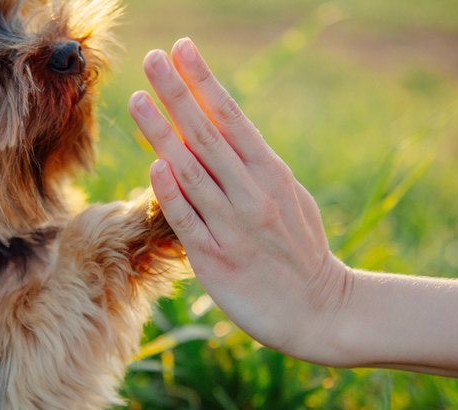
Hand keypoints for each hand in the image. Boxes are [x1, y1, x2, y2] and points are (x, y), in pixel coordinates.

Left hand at [128, 38, 352, 364]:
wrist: (320, 312)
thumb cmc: (301, 251)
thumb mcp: (289, 199)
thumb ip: (255, 169)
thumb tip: (221, 134)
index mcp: (273, 174)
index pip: (232, 118)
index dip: (204, 82)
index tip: (182, 48)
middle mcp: (253, 195)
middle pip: (207, 135)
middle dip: (177, 93)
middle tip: (151, 58)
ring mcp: (234, 227)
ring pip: (192, 172)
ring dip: (162, 133)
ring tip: (137, 99)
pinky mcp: (217, 261)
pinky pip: (188, 221)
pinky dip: (171, 192)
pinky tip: (154, 164)